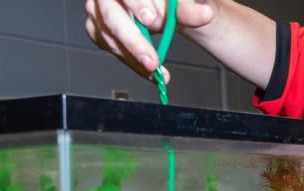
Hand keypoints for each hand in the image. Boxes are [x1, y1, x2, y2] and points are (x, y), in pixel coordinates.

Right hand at [85, 0, 215, 80]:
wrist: (156, 7)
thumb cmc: (162, 0)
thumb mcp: (177, 1)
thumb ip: (187, 8)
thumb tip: (205, 15)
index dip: (137, 5)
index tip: (151, 19)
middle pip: (112, 18)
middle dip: (134, 42)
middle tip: (152, 61)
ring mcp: (99, 12)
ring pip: (110, 38)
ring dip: (134, 59)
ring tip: (155, 70)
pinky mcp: (98, 30)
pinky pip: (112, 50)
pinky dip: (131, 63)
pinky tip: (147, 70)